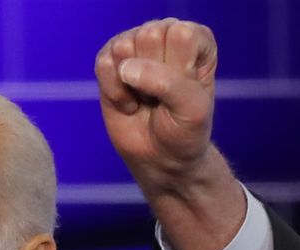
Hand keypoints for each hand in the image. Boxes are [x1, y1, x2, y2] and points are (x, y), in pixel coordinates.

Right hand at [96, 18, 245, 249]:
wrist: (163, 164)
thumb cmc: (185, 137)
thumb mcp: (191, 110)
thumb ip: (168, 83)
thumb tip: (128, 67)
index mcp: (195, 42)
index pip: (184, 34)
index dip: (183, 72)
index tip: (188, 99)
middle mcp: (165, 39)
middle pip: (153, 35)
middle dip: (159, 77)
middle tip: (165, 105)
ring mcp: (136, 49)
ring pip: (126, 46)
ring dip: (136, 85)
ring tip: (147, 106)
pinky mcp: (110, 64)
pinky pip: (104, 63)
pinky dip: (114, 91)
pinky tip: (128, 104)